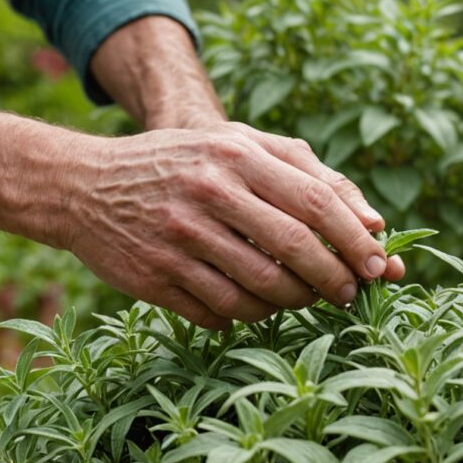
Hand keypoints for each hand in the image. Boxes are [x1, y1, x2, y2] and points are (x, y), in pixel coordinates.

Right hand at [57, 128, 403, 329]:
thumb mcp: (235, 144)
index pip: (314, 201)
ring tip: (303, 299)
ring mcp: (179, 238)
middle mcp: (208, 193)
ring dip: (294, 303)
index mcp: (234, 153)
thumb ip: (305, 171)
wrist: (84, 186)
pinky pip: (221, 313)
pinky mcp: (156, 277)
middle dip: (333, 280)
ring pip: (260, 289)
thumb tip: (372, 222)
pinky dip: (246, 317)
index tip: (377, 265)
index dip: (353, 239)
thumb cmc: (180, 164)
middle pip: (293, 249)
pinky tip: (252, 307)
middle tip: (349, 295)